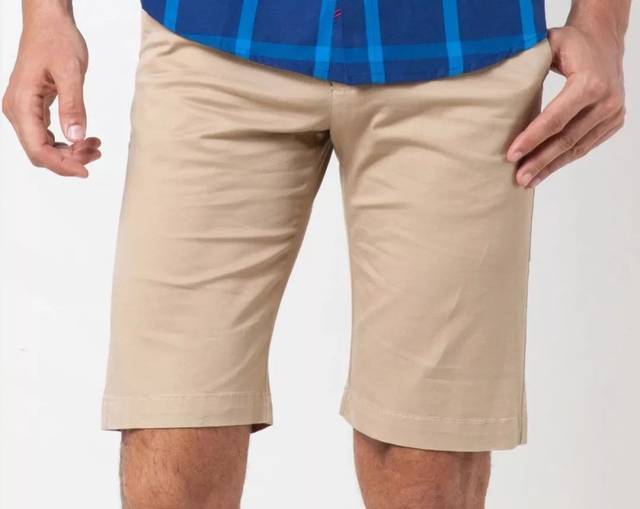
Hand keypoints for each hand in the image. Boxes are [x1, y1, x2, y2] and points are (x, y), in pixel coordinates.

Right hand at [2, 10, 100, 177]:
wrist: (49, 23)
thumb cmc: (57, 40)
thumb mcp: (71, 72)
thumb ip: (73, 106)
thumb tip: (75, 137)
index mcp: (22, 104)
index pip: (38, 149)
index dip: (62, 165)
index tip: (86, 170)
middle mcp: (17, 110)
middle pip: (40, 152)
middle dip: (69, 159)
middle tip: (96, 151)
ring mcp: (23, 110)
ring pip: (45, 147)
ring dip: (71, 153)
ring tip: (96, 145)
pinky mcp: (34, 108)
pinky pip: (48, 136)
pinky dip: (68, 142)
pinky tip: (88, 138)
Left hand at [508, 25, 625, 187]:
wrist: (604, 41)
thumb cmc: (571, 43)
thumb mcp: (550, 44)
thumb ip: (528, 63)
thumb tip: (496, 83)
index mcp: (589, 83)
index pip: (555, 118)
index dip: (532, 139)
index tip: (512, 155)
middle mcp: (606, 101)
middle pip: (566, 139)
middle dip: (540, 161)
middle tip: (518, 178)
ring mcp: (612, 113)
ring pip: (577, 147)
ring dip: (551, 166)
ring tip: (528, 181)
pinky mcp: (613, 122)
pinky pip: (586, 146)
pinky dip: (564, 160)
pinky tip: (546, 171)